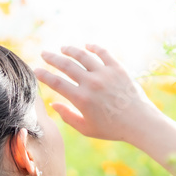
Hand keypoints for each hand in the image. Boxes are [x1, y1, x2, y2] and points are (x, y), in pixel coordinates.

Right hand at [34, 44, 159, 142]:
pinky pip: (103, 52)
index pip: (56, 82)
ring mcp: (105, 74)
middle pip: (65, 64)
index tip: (36, 70)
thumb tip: (53, 103)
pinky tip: (87, 46)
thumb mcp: (87, 129)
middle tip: (44, 53)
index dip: (43, 75)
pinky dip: (93, 47)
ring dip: (70, 50)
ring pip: (82, 55)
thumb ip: (68, 116)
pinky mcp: (118, 68)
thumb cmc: (113, 129)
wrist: (140, 122)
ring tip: (63, 48)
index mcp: (81, 99)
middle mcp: (91, 83)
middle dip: (52, 58)